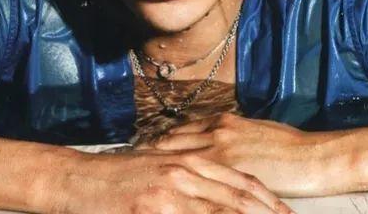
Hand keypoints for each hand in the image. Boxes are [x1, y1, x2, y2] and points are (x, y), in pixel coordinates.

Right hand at [59, 149, 294, 212]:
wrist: (81, 178)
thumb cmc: (120, 176)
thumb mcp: (159, 170)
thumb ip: (189, 181)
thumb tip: (214, 197)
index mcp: (190, 159)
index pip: (240, 180)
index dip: (267, 199)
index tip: (287, 213)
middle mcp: (186, 169)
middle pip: (239, 196)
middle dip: (269, 213)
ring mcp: (172, 188)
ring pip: (224, 208)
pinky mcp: (156, 205)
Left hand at [135, 112, 332, 196]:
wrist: (312, 157)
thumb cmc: (286, 145)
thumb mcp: (252, 133)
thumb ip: (227, 137)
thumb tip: (209, 145)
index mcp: (220, 122)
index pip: (180, 131)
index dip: (159, 140)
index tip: (141, 148)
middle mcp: (215, 132)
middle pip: (171, 141)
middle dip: (148, 151)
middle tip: (127, 160)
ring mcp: (220, 150)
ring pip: (176, 156)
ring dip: (155, 164)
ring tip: (135, 173)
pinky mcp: (229, 168)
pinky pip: (197, 177)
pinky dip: (179, 181)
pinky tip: (163, 190)